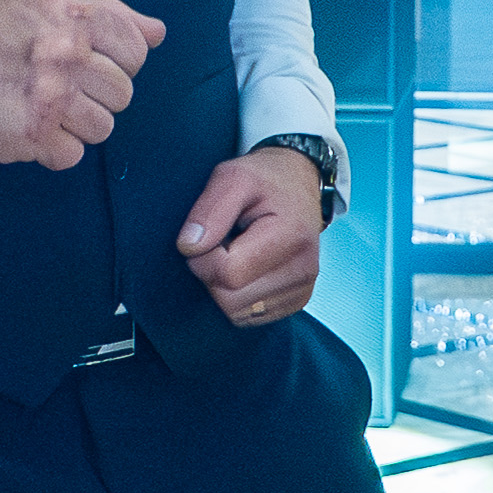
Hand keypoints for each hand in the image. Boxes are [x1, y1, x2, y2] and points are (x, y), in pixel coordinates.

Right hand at [0, 0, 164, 167]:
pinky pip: (73, 154)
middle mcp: (64, 51)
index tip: (86, 66)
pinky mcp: (34, 133)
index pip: (135, 49)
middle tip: (56, 90)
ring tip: (43, 111)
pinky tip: (29, 130)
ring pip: (103, 127)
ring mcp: (50, 95)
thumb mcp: (45, 7)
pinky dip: (53, 150)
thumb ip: (106, 14)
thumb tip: (157, 31)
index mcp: (71, 16)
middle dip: (94, 97)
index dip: (117, 64)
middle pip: (122, 93)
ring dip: (77, 126)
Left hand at [179, 150, 325, 326]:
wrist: (298, 184)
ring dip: (223, 287)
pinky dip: (237, 296)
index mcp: (292, 236)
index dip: (204, 258)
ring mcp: (303, 289)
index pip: (228, 274)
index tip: (208, 236)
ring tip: (235, 252)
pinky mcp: (297, 301)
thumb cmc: (264, 179)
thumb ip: (209, 210)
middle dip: (211, 274)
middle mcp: (304, 269)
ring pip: (237, 312)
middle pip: (230, 300)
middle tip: (220, 243)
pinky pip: (249, 316)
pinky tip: (245, 268)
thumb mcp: (233, 176)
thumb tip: (189, 247)